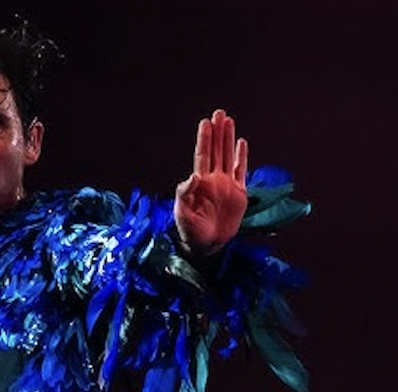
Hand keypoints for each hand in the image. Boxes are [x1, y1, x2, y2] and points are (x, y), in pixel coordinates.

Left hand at [173, 109, 248, 256]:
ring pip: (228, 156)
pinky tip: (241, 143)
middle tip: (218, 113)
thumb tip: (192, 177)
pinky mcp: (239, 193)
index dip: (204, 139)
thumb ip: (185, 194)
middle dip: (217, 132)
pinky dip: (241, 157)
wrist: (207, 245)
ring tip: (229, 121)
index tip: (205, 123)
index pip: (202, 155)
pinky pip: (241, 171)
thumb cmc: (190, 231)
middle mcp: (213, 180)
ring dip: (228, 138)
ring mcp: (226, 185)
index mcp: (199, 183)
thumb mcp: (182, 214)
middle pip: (216, 150)